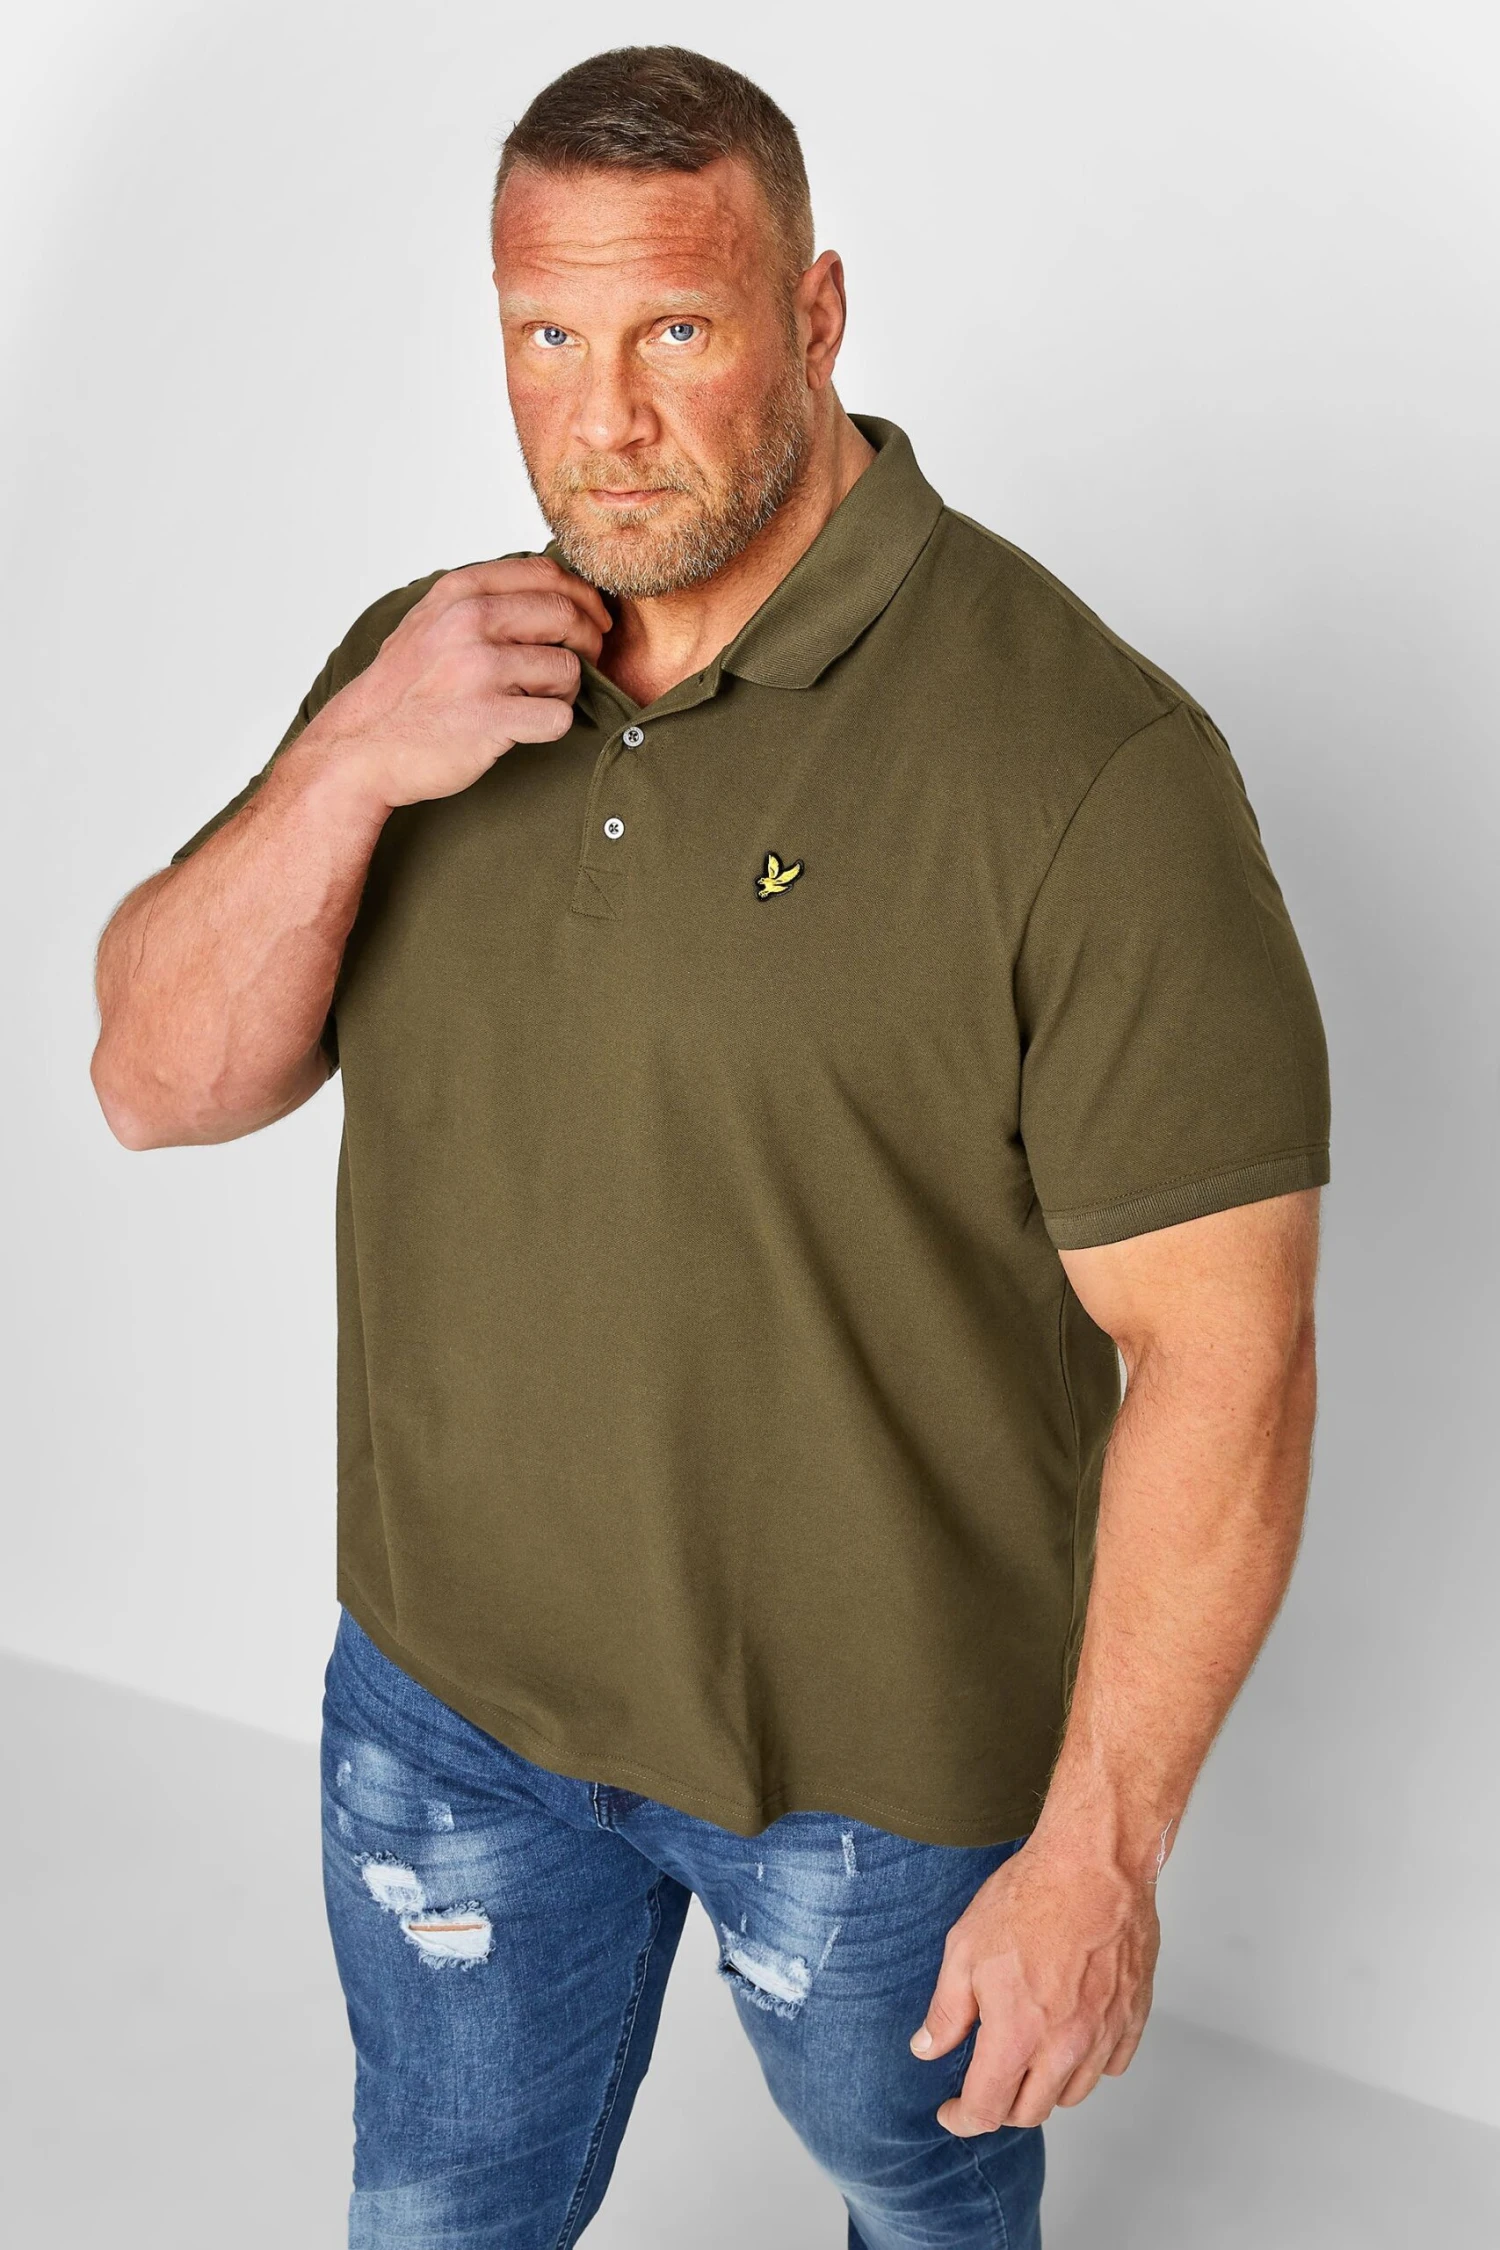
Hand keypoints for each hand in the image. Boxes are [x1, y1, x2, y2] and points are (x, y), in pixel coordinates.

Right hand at [303, 555, 611, 812]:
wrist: (362, 746)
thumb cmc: (405, 688)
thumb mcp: (431, 620)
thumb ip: (482, 598)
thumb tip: (556, 587)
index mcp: (459, 592)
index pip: (548, 574)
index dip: (585, 597)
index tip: (595, 620)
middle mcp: (468, 622)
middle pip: (567, 617)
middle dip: (588, 643)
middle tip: (584, 664)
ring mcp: (478, 670)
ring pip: (568, 670)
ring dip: (564, 691)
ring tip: (533, 702)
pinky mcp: (489, 719)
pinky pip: (558, 717)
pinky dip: (550, 726)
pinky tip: (524, 728)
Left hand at [909, 1839, 1159, 2131]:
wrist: (1094, 1863)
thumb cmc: (1029, 1897)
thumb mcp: (964, 1948)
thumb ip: (946, 2010)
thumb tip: (926, 2049)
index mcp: (1017, 2035)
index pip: (987, 2109)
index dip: (962, 2118)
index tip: (951, 2111)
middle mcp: (1065, 2047)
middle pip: (1031, 2112)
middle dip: (1001, 2107)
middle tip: (985, 2081)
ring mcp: (1104, 2034)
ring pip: (1073, 2094)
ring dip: (1045, 2088)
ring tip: (1026, 2058)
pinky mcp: (1132, 2015)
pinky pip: (1110, 2065)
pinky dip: (1088, 2065)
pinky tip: (1070, 2038)